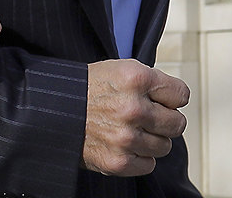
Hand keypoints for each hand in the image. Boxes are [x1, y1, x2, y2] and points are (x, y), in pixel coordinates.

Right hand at [82, 59, 189, 176]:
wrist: (49, 109)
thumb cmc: (86, 88)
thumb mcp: (117, 69)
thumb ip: (151, 82)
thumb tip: (178, 100)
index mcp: (135, 78)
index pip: (182, 95)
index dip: (168, 96)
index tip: (157, 98)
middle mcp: (132, 107)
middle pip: (177, 123)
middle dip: (164, 120)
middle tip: (144, 116)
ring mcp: (125, 137)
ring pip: (164, 146)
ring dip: (150, 139)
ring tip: (128, 128)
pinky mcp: (118, 161)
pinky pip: (149, 164)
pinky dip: (138, 156)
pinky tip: (121, 143)